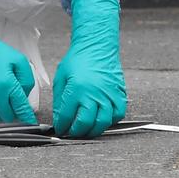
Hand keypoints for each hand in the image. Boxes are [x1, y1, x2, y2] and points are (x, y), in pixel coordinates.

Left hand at [53, 0, 126, 137]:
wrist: (97, 46)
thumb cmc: (78, 59)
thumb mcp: (61, 78)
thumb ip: (60, 100)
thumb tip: (59, 118)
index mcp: (76, 89)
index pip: (67, 117)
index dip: (62, 126)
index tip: (61, 128)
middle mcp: (93, 94)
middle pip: (85, 123)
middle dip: (76, 132)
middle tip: (72, 132)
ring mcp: (108, 94)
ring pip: (102, 122)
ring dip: (93, 130)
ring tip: (86, 129)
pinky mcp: (119, 93)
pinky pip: (117, 114)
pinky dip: (110, 121)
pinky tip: (102, 119)